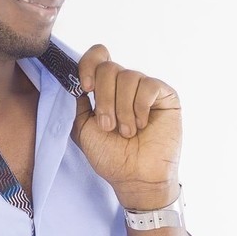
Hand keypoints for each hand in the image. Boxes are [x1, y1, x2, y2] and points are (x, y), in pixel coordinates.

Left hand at [72, 44, 181, 208]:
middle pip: (109, 67)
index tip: (86, 89)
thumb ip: (76, 104)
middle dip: (104, 99)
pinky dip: (140, 108)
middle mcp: (124, 86)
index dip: (88, 66)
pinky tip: (142, 125)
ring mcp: (144, 89)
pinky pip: (148, 86)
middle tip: (108, 126)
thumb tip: (71, 80)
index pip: (96, 57)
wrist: (135, 178)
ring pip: (128, 77)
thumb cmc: (111, 157)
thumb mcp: (82, 129)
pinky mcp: (165, 96)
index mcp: (104, 90)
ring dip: (122, 109)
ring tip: (127, 132)